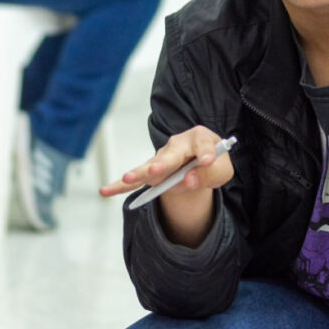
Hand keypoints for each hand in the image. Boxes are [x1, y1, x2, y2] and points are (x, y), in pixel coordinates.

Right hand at [100, 126, 233, 245]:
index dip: (205, 154)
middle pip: (169, 156)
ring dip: (138, 174)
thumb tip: (188, 180)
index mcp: (199, 138)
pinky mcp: (152, 171)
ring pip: (149, 168)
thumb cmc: (214, 161)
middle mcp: (177, 144)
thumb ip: (211, 174)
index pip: (203, 146)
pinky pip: (137, 180)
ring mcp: (162, 157)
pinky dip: (121, 186)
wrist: (202, 159)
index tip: (207, 161)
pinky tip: (105, 191)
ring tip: (127, 179)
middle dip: (162, 164)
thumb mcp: (223, 170)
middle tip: (157, 170)